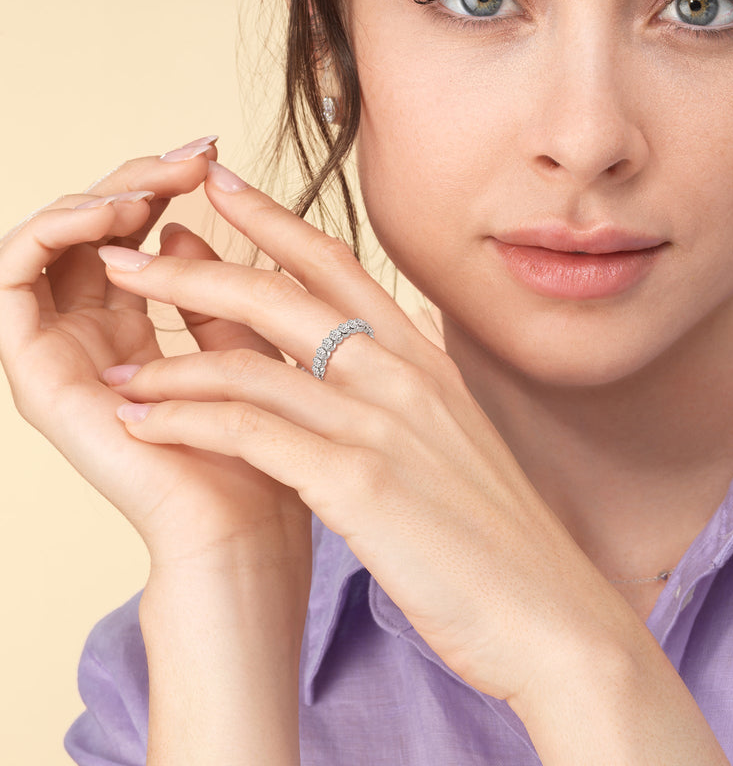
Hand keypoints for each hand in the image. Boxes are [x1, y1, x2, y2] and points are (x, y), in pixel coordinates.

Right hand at [0, 142, 310, 571]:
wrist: (248, 529)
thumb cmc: (263, 447)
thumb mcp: (246, 347)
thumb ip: (213, 292)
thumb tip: (182, 227)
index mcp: (135, 332)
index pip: (128, 235)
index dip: (160, 186)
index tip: (213, 153)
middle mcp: (90, 338)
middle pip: (88, 231)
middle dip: (136, 180)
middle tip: (190, 156)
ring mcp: (58, 353)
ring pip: (49, 240)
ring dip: (100, 196)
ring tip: (155, 184)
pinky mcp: (35, 371)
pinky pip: (14, 277)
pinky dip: (57, 230)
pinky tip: (117, 214)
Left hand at [100, 161, 632, 704]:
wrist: (551, 609)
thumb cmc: (497, 533)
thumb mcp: (454, 439)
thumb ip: (407, 395)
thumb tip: (365, 367)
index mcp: (426, 359)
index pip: (339, 265)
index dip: (274, 219)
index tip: (222, 187)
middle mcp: (405, 374)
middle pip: (283, 294)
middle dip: (195, 270)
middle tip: (130, 254)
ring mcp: (384, 423)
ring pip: (253, 362)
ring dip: (172, 360)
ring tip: (116, 368)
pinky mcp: (360, 482)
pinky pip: (251, 432)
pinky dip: (189, 421)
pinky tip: (146, 421)